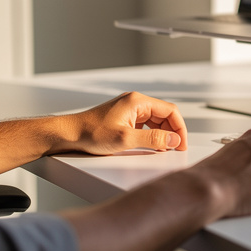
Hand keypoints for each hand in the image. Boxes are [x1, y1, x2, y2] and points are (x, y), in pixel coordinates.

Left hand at [58, 92, 188, 155]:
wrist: (69, 134)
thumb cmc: (91, 133)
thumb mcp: (125, 140)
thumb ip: (153, 139)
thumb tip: (174, 140)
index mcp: (137, 101)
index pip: (170, 110)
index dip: (179, 128)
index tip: (181, 144)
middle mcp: (135, 101)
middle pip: (164, 114)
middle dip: (172, 131)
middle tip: (175, 149)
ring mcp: (129, 109)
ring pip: (155, 119)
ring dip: (162, 133)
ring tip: (163, 149)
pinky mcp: (124, 117)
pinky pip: (145, 123)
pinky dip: (151, 134)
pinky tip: (150, 145)